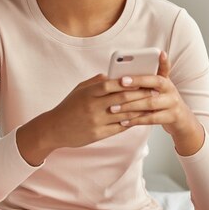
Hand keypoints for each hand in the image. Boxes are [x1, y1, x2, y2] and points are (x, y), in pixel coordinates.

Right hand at [16, 73, 153, 164]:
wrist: (54, 129)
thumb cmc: (68, 106)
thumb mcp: (79, 89)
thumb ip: (97, 82)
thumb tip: (115, 75)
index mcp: (88, 93)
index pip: (111, 84)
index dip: (128, 82)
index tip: (142, 79)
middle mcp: (93, 107)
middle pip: (121, 99)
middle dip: (140, 95)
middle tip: (154, 91)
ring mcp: (96, 121)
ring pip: (124, 114)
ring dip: (140, 110)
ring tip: (152, 105)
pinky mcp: (98, 134)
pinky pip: (119, 127)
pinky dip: (131, 122)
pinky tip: (140, 118)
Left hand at [109, 51, 204, 154]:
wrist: (181, 118)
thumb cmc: (163, 100)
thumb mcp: (159, 87)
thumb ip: (146, 79)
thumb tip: (122, 74)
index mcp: (165, 79)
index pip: (160, 69)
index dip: (156, 64)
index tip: (137, 67)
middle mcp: (171, 89)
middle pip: (153, 85)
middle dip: (134, 85)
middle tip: (117, 85)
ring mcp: (173, 103)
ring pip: (150, 103)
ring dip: (130, 106)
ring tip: (114, 108)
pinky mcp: (172, 117)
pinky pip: (151, 119)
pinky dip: (136, 120)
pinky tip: (124, 121)